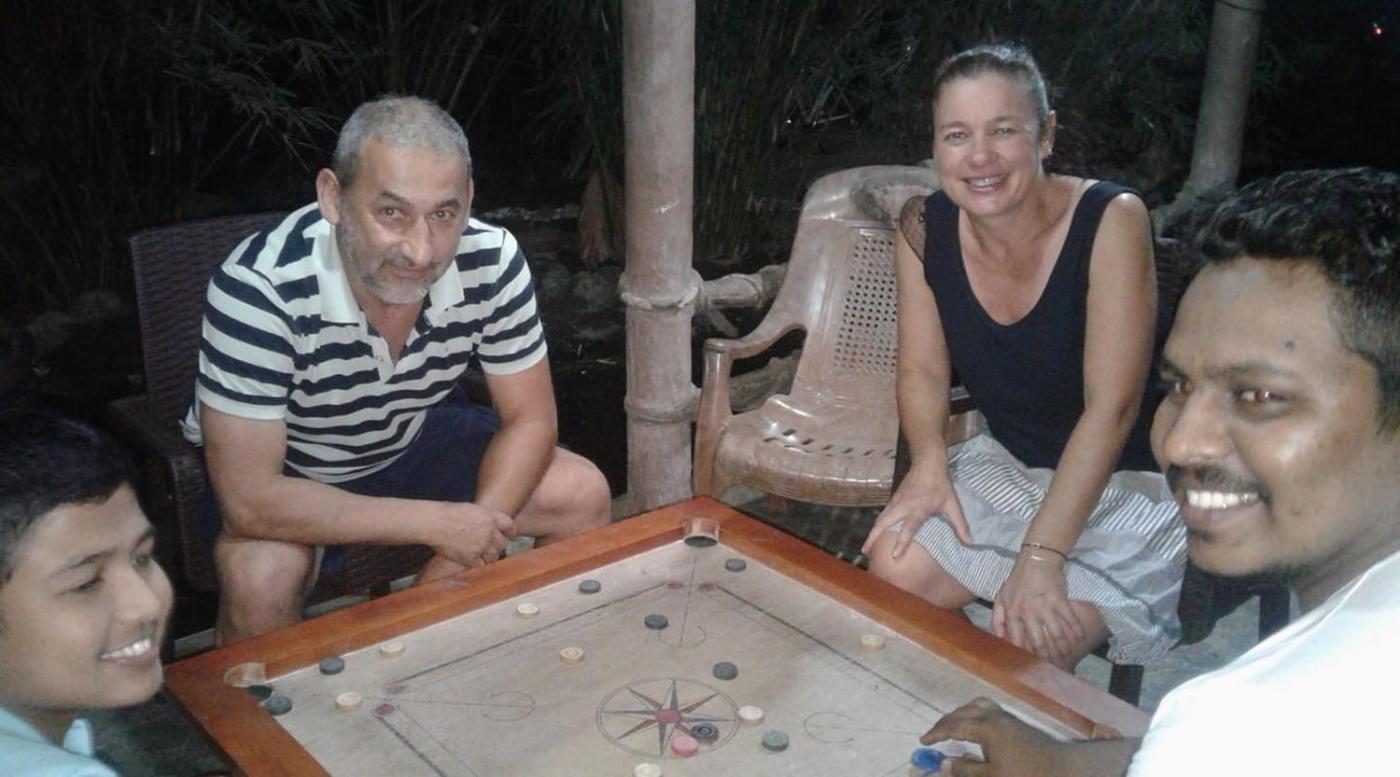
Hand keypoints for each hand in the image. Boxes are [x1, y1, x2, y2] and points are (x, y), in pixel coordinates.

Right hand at [430, 503, 516, 568]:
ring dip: (488, 557)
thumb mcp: (471, 509)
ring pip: (494, 556)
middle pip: (503, 544)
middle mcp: (490, 532)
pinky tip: (471, 561)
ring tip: (479, 555)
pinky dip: (478, 565)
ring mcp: (482, 546)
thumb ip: (483, 518)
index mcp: (490, 517)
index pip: (510, 526)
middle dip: (497, 546)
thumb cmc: (447, 513)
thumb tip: (487, 524)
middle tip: (489, 547)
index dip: (510, 532)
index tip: (508, 536)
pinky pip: (481, 566)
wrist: (435, 523)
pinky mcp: (472, 558)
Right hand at [861, 467, 969, 558]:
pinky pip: (882, 514)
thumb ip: (960, 524)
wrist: (927, 463)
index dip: (901, 542)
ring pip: (880, 519)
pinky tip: (875, 533)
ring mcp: (896, 502)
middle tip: (866, 553)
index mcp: (918, 510)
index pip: (908, 528)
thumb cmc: (940, 485)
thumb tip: (970, 542)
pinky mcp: (893, 499)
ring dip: (872, 532)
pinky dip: (877, 525)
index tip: (894, 556)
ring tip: (866, 547)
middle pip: (883, 523)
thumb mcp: (952, 504)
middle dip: (873, 538)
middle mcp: (903, 507)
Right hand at [921, 698, 1065, 775]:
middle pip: (962, 713)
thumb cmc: (1026, 774)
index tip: (923, 742)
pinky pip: (988, 707)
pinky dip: (975, 712)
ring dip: (960, 713)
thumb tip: (944, 762)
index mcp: (986, 728)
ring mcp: (1006, 716)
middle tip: (933, 735)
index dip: (936, 734)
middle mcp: (994, 716)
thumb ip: (966, 769)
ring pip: (976, 705)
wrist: (1063, 768)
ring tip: (953, 724)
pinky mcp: (1016, 721)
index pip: (953, 726)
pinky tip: (977, 725)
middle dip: (945, 723)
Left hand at [992, 555, 1085, 663]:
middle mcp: (1029, 612)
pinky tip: (1080, 640)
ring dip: (1063, 648)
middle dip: (1047, 657)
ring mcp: (1045, 606)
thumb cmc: (1017, 580)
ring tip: (1067, 658)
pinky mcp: (1060, 600)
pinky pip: (1070, 619)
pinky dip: (1076, 631)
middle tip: (1053, 668)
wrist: (1036, 560)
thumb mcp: (1001, 597)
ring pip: (1056, 634)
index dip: (1025, 655)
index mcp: (1013, 613)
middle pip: (1039, 642)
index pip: (1017, 640)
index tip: (1031, 666)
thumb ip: (998, 619)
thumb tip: (999, 640)